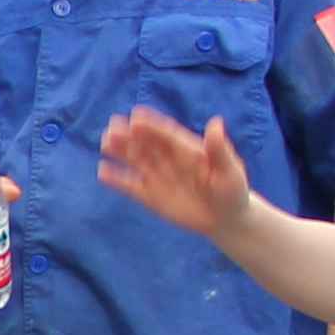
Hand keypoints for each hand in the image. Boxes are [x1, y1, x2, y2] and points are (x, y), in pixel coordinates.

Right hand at [92, 106, 251, 238]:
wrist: (225, 218)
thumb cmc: (232, 190)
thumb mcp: (230, 170)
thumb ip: (220, 150)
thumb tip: (216, 122)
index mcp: (187, 149)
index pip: (167, 134)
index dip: (152, 125)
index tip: (137, 115)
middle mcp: (168, 158)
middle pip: (146, 143)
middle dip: (130, 134)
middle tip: (113, 124)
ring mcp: (157, 176)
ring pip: (135, 160)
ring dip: (120, 150)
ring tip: (105, 142)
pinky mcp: (150, 195)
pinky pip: (130, 185)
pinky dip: (117, 179)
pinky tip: (102, 171)